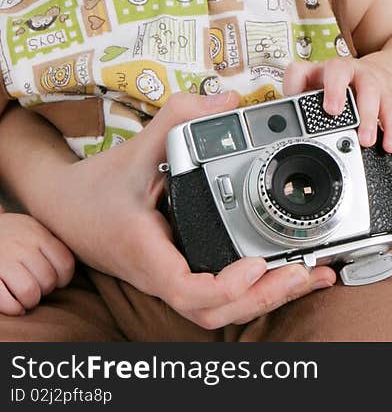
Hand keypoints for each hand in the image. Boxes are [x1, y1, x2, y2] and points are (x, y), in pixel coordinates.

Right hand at [0, 211, 74, 315]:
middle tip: (39, 287)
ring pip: (29, 291)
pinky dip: (14, 308)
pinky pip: (5, 301)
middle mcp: (23, 247)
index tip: (56, 280)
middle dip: (46, 290)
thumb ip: (52, 242)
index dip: (64, 279)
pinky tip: (16, 306)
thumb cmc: (15, 233)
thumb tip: (78, 260)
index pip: (65, 263)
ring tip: (27, 297)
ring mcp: (5, 261)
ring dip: (31, 301)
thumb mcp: (36, 228)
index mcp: (39, 235)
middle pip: (48, 280)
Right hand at [35, 91, 335, 329]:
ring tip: (307, 277)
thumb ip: (179, 117)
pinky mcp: (180, 272)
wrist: (65, 207)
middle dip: (262, 299)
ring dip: (263, 299)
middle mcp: (161, 273)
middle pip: (213, 311)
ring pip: (218, 310)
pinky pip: (217, 295)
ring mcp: (171, 278)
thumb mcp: (137, 145)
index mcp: (148, 250)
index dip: (225, 287)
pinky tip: (283, 274)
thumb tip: (226, 100)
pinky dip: (251, 291)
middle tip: (303, 273)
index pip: (187, 290)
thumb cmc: (97, 186)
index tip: (255, 265)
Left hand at [283, 55, 391, 151]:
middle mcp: (343, 71)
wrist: (380, 79)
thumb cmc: (341, 92)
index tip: (295, 99)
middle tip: (333, 112)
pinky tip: (388, 145)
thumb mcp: (320, 96)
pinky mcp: (388, 93)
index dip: (295, 83)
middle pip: (338, 70)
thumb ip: (303, 113)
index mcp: (319, 73)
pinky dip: (390, 128)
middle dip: (336, 90)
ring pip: (369, 90)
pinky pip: (391, 109)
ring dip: (367, 116)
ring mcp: (367, 79)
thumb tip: (284, 139)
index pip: (300, 70)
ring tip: (364, 140)